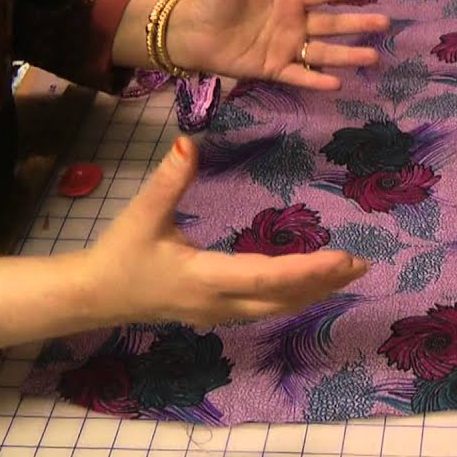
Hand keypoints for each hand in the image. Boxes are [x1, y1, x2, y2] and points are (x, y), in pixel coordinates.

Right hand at [89, 136, 368, 325]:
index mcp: (203, 278)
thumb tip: (187, 143)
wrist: (96, 297)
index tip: (341, 257)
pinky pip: (267, 309)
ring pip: (278, 308)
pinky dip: (296, 296)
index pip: (265, 278)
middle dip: (323, 282)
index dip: (306, 270)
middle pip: (282, 299)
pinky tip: (316, 284)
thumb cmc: (120, 254)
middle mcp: (219, 303)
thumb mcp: (142, 215)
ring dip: (315, 291)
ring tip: (350, 273)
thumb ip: (168, 181)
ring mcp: (221, 314)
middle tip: (361, 264)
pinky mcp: (220, 313)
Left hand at [166, 0, 388, 88]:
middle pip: (333, 23)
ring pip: (323, 52)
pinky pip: (300, 75)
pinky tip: (338, 82)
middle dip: (359, 23)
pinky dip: (317, 80)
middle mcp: (293, 24)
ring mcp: (285, 48)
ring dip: (348, 54)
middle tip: (385, 23)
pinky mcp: (273, 69)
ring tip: (373, 56)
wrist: (189, 29)